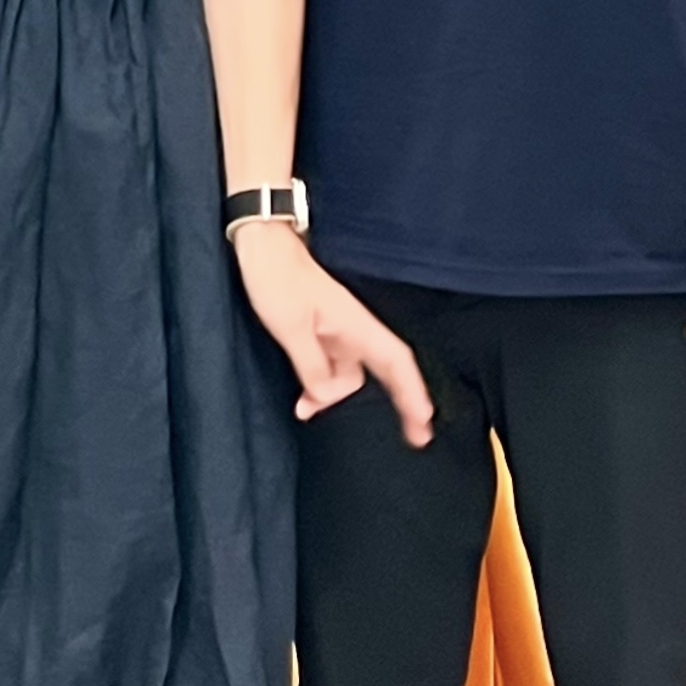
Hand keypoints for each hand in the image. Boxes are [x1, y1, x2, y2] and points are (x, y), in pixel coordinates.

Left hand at [233, 227, 432, 443]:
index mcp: (356, 326)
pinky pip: (330, 369)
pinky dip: (320, 385)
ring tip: (304, 408)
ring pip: (349, 375)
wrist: (260, 246)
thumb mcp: (291, 329)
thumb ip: (313, 368)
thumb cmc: (277, 279)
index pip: (396, 362)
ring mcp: (338, 332)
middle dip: (399, 403)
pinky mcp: (321, 333)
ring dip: (331, 395)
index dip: (414, 392)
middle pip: (385, 372)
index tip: (425, 422)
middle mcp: (354, 330)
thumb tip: (326, 398)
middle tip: (413, 439)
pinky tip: (302, 399)